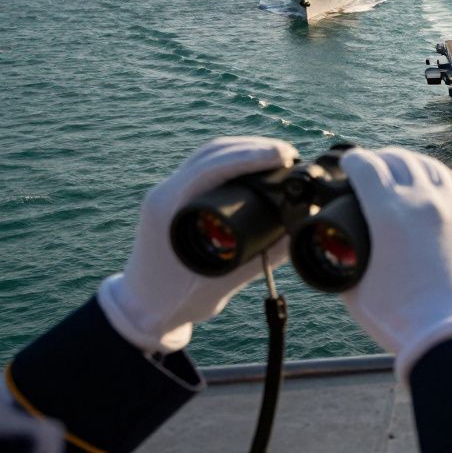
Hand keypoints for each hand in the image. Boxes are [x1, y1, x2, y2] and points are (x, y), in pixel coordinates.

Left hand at [97, 137, 298, 353]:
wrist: (144, 310)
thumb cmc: (177, 301)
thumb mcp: (226, 280)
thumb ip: (265, 256)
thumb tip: (301, 229)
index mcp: (169, 208)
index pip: (212, 166)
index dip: (251, 156)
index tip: (283, 156)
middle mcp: (165, 193)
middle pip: (213, 152)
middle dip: (253, 147)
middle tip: (289, 153)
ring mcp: (168, 192)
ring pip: (210, 154)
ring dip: (245, 148)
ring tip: (279, 155)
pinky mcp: (175, 197)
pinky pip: (206, 166)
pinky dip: (234, 160)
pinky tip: (256, 165)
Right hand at [340, 147, 451, 378]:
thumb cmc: (402, 319)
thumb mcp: (355, 289)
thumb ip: (343, 264)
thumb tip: (336, 254)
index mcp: (388, 214)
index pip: (368, 168)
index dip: (354, 161)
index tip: (350, 162)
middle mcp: (424, 202)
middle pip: (399, 161)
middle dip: (381, 158)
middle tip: (372, 164)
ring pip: (430, 167)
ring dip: (411, 162)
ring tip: (401, 167)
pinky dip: (442, 176)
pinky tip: (436, 179)